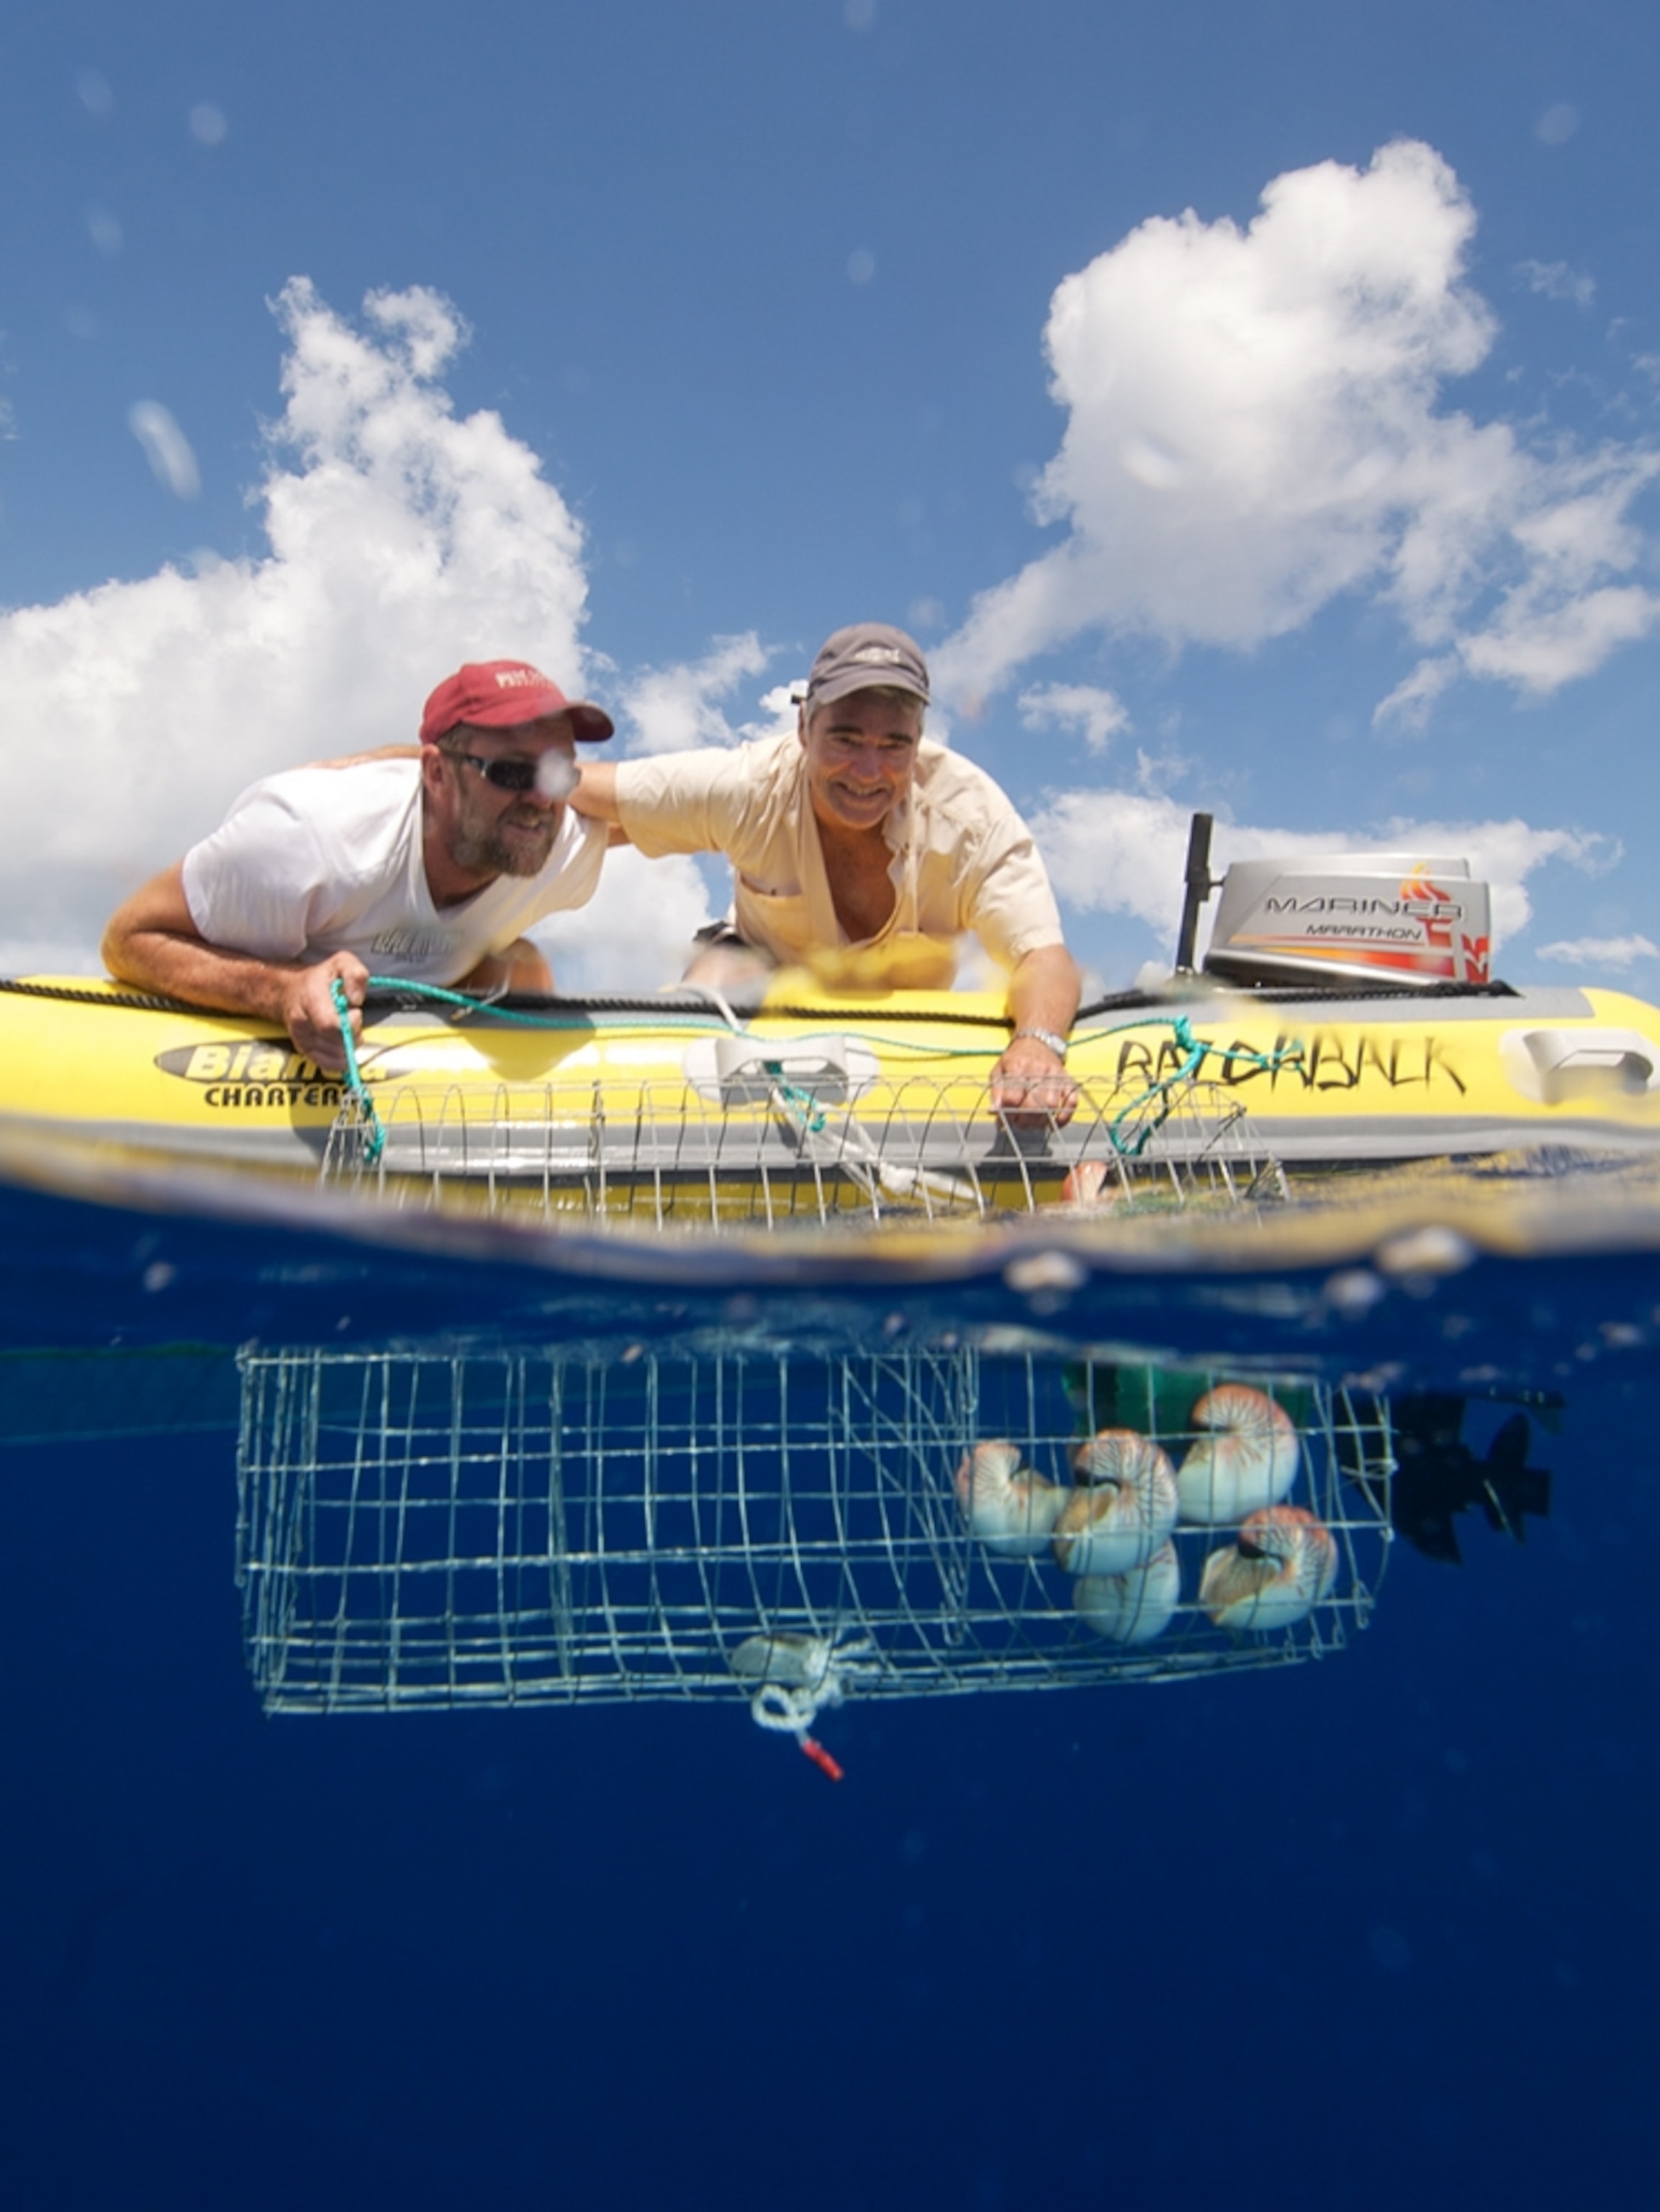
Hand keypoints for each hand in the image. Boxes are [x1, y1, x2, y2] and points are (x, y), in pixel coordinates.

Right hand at [280, 952, 369, 1073]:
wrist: (290, 992)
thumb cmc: (321, 978)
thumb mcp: (341, 963)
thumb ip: (355, 974)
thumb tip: (356, 999)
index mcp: (311, 999)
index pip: (330, 1025)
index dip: (350, 1023)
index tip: (355, 1011)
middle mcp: (302, 1023)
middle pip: (335, 1043)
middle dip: (352, 1034)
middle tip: (351, 1020)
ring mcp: (301, 1039)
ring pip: (335, 1057)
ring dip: (348, 1045)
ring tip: (344, 1028)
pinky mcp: (304, 1051)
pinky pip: (328, 1065)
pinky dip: (341, 1059)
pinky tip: (342, 1043)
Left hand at [989, 1036, 1077, 1126]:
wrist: (1037, 1041)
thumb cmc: (1016, 1058)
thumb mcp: (999, 1070)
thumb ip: (996, 1092)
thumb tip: (995, 1111)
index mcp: (1016, 1067)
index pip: (1012, 1098)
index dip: (1007, 1113)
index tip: (1006, 1118)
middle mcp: (1037, 1070)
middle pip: (1033, 1105)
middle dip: (1025, 1120)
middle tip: (1020, 1122)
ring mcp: (1054, 1076)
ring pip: (1051, 1105)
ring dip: (1042, 1120)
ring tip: (1034, 1122)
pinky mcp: (1067, 1080)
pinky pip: (1071, 1101)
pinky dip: (1065, 1114)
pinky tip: (1055, 1121)